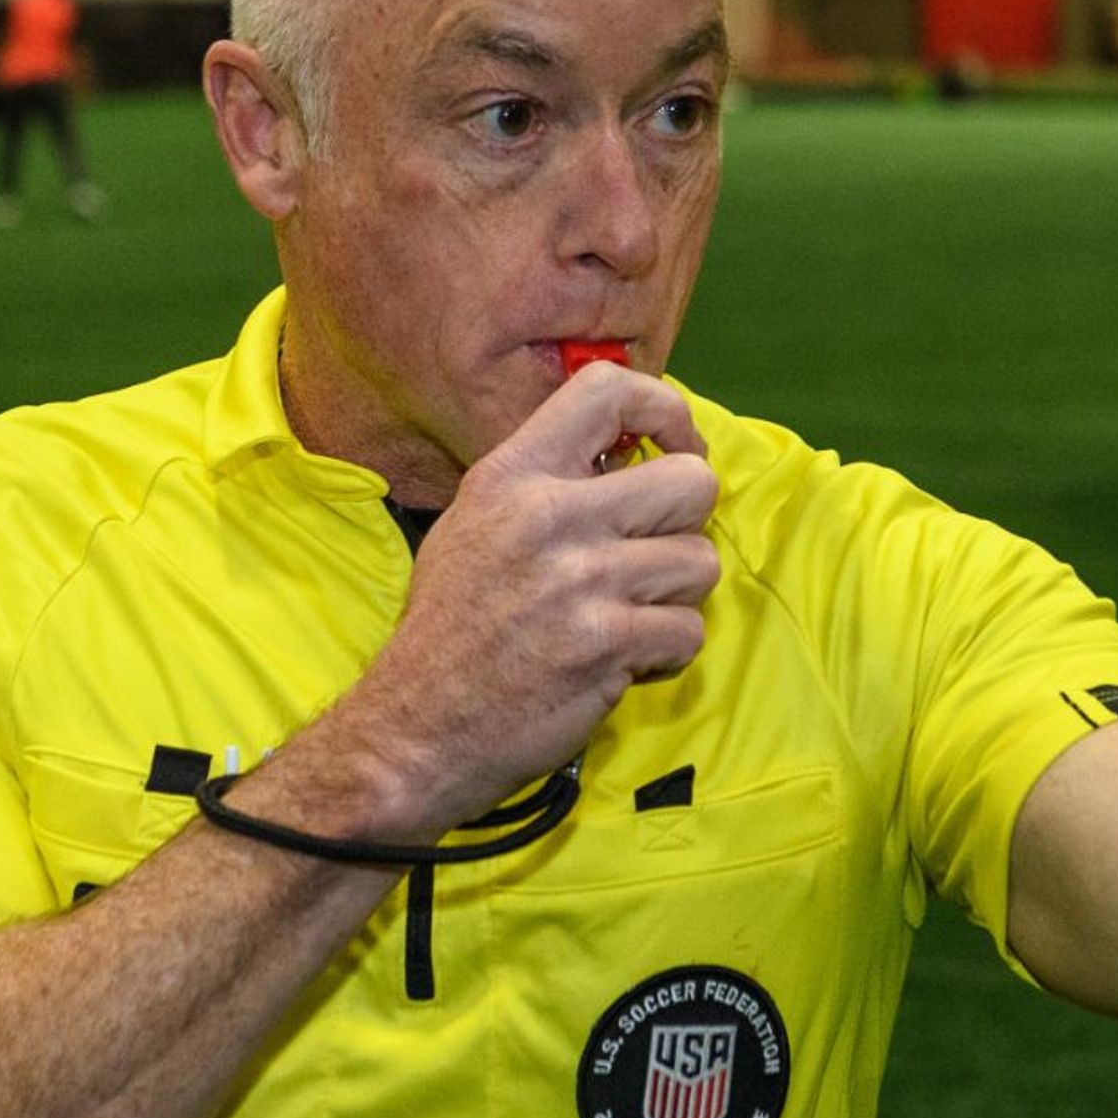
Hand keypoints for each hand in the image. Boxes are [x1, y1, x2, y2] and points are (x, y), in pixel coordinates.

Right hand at [351, 362, 719, 832]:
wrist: (417, 727)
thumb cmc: (452, 626)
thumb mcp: (477, 523)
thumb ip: (548, 481)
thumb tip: (633, 450)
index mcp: (513, 474)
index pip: (607, 390)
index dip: (666, 411)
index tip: (676, 446)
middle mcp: (550, 515)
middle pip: (691, 482)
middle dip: (688, 522)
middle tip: (655, 551)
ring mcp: (582, 579)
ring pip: (700, 562)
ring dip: (676, 597)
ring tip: (628, 614)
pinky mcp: (607, 643)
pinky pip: (688, 630)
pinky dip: (667, 652)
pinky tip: (622, 659)